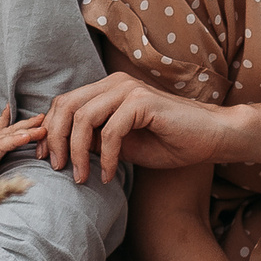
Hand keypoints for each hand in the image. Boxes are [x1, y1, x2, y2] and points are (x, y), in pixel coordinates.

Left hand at [0, 106, 44, 215]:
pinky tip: (9, 108)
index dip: (14, 140)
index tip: (29, 136)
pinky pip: (0, 130)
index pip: (0, 146)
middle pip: (7, 135)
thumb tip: (11, 191)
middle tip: (44, 126)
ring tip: (40, 117)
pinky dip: (6, 118)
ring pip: (7, 131)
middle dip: (26, 129)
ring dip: (24, 124)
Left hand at [40, 71, 239, 184]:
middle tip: (58, 169)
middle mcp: (115, 83)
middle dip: (57, 140)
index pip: (65, 103)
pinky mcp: (143, 102)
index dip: (51, 130)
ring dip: (78, 152)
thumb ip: (96, 140)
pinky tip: (109, 176)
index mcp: (108, 89)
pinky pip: (110, 132)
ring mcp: (129, 89)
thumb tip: (66, 149)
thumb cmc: (171, 141)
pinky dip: (105, 157)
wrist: (212, 137)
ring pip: (83, 118)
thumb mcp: (124, 144)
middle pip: (66, 106)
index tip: (47, 159)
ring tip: (82, 177)